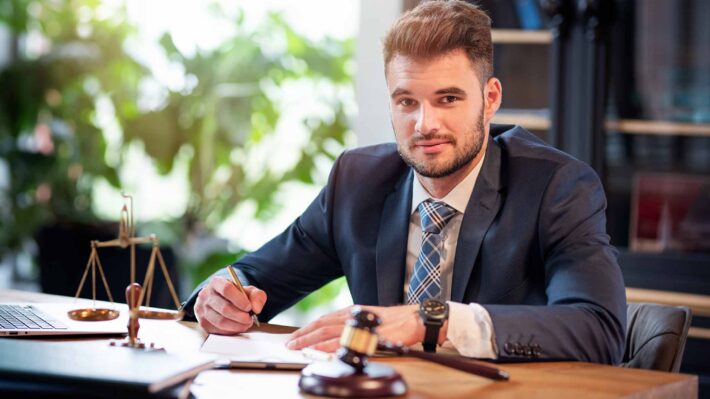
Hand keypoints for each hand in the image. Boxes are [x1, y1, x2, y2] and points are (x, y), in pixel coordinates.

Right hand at [194, 276, 266, 334]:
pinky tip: (238, 327)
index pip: (226, 289)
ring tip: (246, 324)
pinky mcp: (203, 322)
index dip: (239, 299)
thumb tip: (256, 308)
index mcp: (216, 282)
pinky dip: (231, 330)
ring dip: (237, 325)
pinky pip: (218, 330)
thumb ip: (256, 296)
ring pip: (220, 321)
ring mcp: (202, 309)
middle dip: (240, 316)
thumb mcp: (249, 291)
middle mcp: (206, 295)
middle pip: (224, 307)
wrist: (224, 302)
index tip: (249, 307)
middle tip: (250, 319)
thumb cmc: (237, 296)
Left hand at [286, 304, 427, 351]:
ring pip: (327, 332)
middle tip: (290, 343)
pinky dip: (328, 346)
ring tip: (297, 347)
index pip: (324, 319)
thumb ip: (353, 325)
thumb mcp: (369, 319)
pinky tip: (318, 350)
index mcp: (351, 312)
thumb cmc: (395, 322)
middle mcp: (352, 316)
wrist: (413, 320)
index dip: (308, 328)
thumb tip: (337, 337)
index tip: (296, 335)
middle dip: (303, 335)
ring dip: (310, 340)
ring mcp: (357, 325)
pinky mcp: (364, 335)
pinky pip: (342, 341)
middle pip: (321, 325)